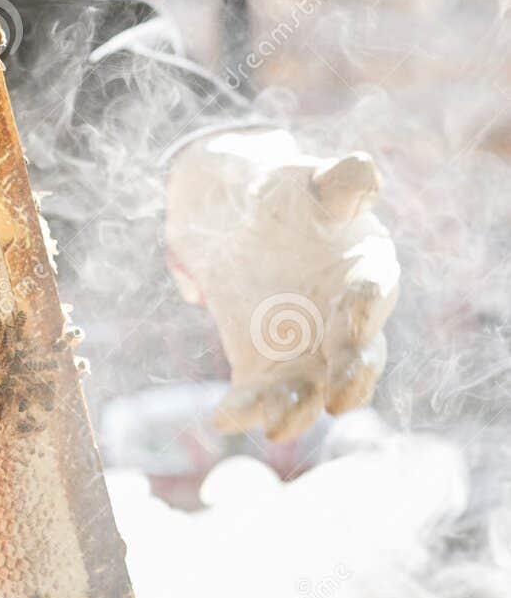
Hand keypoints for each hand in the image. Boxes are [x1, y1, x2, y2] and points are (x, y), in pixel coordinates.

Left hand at [165, 128, 398, 440]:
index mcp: (363, 268)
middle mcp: (345, 320)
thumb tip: (362, 172)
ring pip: (311, 388)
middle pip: (357, 358)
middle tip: (336, 398)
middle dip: (349, 379)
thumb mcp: (298, 179)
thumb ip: (332, 183)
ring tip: (276, 425)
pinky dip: (244, 409)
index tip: (351, 325)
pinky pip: (259, 396)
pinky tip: (224, 418)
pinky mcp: (266, 368)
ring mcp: (307, 350)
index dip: (364, 309)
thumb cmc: (277, 194)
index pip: (373, 292)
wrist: (227, 216)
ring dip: (297, 408)